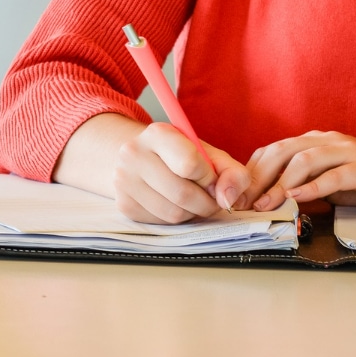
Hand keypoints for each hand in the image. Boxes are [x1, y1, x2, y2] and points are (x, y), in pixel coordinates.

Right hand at [112, 123, 252, 223]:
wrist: (141, 158)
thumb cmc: (180, 155)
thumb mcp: (209, 154)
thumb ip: (232, 173)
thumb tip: (229, 200)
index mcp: (158, 133)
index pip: (189, 164)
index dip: (208, 177)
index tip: (211, 177)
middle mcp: (134, 153)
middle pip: (182, 194)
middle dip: (206, 203)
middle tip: (211, 198)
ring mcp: (124, 180)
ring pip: (173, 214)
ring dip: (192, 213)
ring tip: (193, 200)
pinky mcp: (123, 204)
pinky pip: (161, 223)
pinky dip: (176, 219)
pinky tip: (175, 204)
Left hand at [244, 131, 355, 210]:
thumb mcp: (334, 182)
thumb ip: (307, 185)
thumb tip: (274, 201)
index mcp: (316, 142)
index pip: (273, 152)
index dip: (250, 173)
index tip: (235, 196)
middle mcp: (327, 141)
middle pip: (281, 152)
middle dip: (257, 178)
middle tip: (241, 203)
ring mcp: (346, 151)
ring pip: (303, 161)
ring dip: (279, 184)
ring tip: (265, 204)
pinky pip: (333, 175)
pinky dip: (313, 187)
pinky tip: (298, 199)